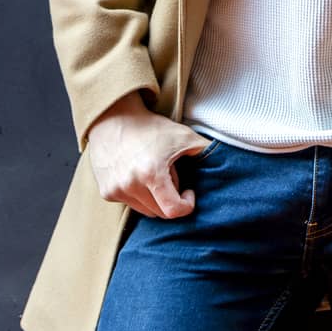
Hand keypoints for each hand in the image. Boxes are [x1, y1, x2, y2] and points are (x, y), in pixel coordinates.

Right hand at [85, 92, 214, 217]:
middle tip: (172, 176)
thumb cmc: (151, 127)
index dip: (186, 205)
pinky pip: (130, 204)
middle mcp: (130, 185)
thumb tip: (225, 163)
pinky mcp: (106, 192)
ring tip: (155, 174)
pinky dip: (139, 195)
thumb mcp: (182, 135)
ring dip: (155, 199)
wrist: (114, 118)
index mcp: (151, 174)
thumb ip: (204, 151)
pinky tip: (138, 174)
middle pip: (160, 212)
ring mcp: (116, 190)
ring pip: (145, 211)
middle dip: (171, 198)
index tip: (188, 192)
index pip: (173, 210)